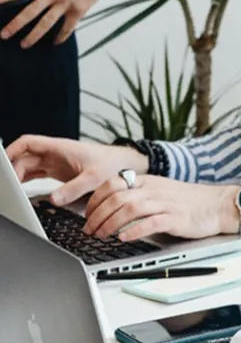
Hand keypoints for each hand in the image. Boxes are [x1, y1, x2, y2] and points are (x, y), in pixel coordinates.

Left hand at [0, 0, 116, 46]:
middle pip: (29, 12)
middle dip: (15, 25)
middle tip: (3, 35)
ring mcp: (66, 3)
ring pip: (46, 23)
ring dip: (34, 35)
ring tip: (24, 45)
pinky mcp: (80, 9)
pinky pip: (68, 27)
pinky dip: (62, 36)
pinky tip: (55, 42)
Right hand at [6, 135, 147, 204]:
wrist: (126, 165)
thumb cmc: (113, 165)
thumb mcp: (94, 177)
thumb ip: (75, 188)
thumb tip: (54, 199)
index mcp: (60, 148)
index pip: (28, 143)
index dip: (12, 150)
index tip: (4, 164)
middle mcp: (55, 154)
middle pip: (24, 157)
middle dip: (14, 169)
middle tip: (8, 186)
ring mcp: (56, 163)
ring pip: (29, 166)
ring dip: (19, 176)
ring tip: (12, 191)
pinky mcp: (60, 172)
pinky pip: (37, 174)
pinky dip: (27, 180)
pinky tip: (21, 190)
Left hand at [83, 175, 239, 241]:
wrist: (218, 205)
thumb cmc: (190, 202)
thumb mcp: (161, 191)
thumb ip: (139, 194)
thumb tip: (112, 206)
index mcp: (148, 182)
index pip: (112, 184)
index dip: (95, 199)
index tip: (86, 214)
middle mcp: (154, 190)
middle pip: (117, 198)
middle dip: (97, 215)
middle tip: (88, 230)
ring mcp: (165, 203)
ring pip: (129, 209)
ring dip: (110, 224)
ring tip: (101, 236)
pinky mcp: (176, 218)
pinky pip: (150, 222)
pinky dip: (134, 230)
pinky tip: (124, 238)